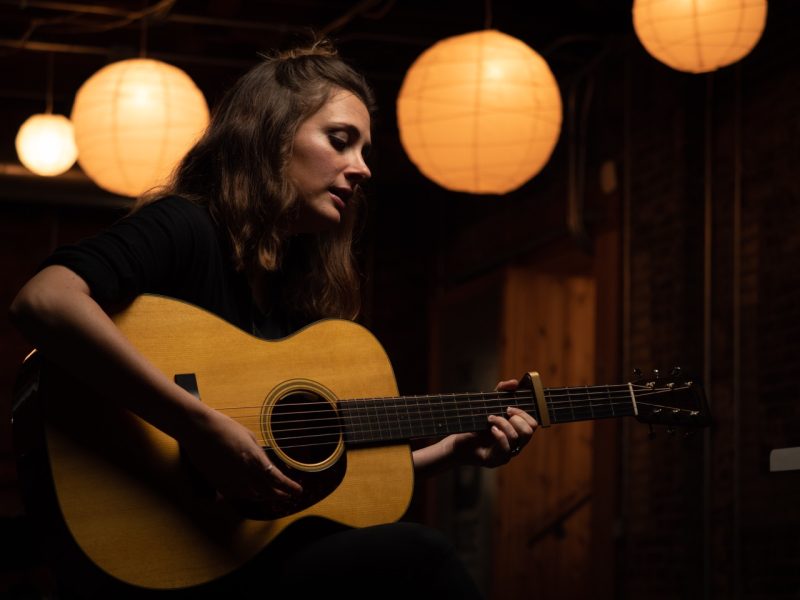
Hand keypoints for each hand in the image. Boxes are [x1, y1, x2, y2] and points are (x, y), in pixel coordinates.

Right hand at [179, 407, 301, 506]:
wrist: (199, 429)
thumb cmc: (225, 427)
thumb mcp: (249, 437)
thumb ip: (258, 454)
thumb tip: (266, 464)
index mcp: (254, 458)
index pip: (276, 479)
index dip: (289, 487)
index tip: (298, 491)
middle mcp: (244, 472)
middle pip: (267, 492)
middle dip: (280, 495)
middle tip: (288, 496)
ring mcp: (230, 480)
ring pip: (252, 496)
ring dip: (264, 496)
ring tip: (272, 495)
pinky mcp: (218, 483)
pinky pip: (236, 495)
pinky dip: (246, 495)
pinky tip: (251, 493)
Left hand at [450, 378, 537, 467]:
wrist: (456, 441)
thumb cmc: (474, 425)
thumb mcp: (488, 405)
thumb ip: (501, 392)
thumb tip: (514, 383)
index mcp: (516, 433)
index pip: (533, 424)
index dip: (523, 413)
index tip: (509, 407)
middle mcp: (515, 445)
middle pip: (529, 431)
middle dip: (516, 418)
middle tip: (503, 412)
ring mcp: (506, 454)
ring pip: (516, 438)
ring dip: (503, 423)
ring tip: (489, 419)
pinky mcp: (496, 460)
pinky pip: (505, 448)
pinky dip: (499, 435)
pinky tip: (491, 429)